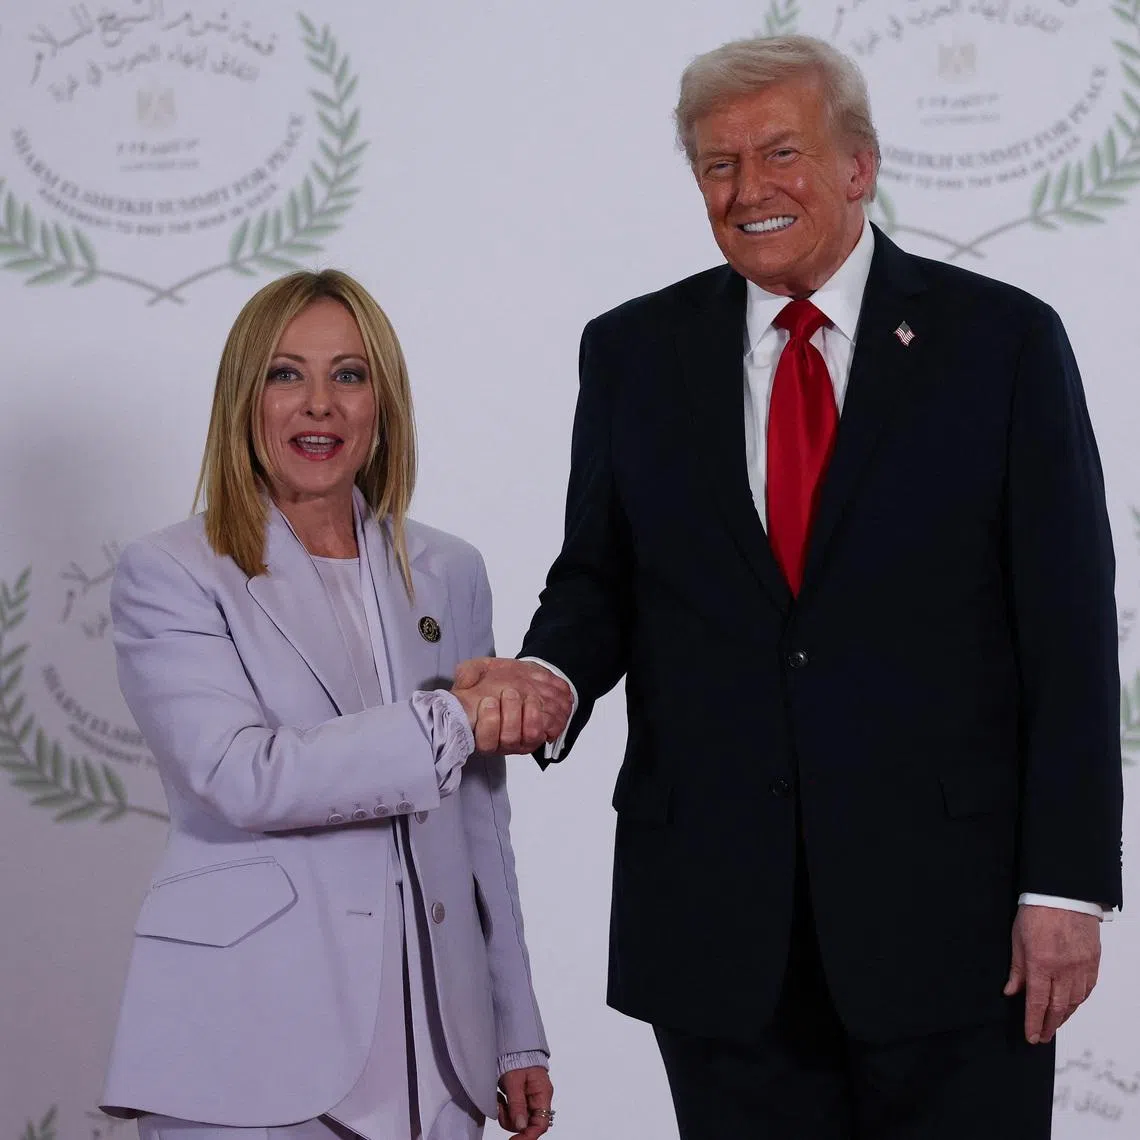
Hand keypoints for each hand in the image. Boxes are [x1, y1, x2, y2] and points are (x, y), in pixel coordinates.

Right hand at [453, 658, 572, 753]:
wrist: (522, 676)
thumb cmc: (497, 678)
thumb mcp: (478, 670)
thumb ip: (467, 674)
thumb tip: (462, 684)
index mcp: (482, 731)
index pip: (484, 742)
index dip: (488, 724)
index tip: (489, 701)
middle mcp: (502, 742)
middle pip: (508, 739)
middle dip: (511, 714)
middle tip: (510, 693)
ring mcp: (523, 741)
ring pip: (530, 736)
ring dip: (531, 714)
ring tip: (529, 697)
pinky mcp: (542, 735)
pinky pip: (549, 731)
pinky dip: (547, 716)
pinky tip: (539, 702)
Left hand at [497, 1065, 554, 1137]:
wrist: (513, 1048)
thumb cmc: (518, 1058)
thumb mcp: (514, 1081)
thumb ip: (517, 1103)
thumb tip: (521, 1126)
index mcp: (542, 1095)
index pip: (541, 1124)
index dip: (528, 1136)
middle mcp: (538, 1100)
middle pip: (528, 1124)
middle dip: (512, 1121)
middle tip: (501, 1108)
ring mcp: (530, 1100)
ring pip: (519, 1121)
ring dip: (507, 1115)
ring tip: (500, 1100)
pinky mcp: (522, 1099)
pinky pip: (515, 1113)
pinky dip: (506, 1110)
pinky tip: (501, 1099)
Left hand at [1004, 904, 1100, 1043]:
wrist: (1063, 895)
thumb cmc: (1037, 913)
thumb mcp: (1017, 939)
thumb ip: (1017, 969)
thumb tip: (1011, 991)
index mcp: (1041, 963)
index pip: (1037, 1002)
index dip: (1033, 1022)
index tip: (1031, 1036)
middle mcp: (1063, 969)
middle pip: (1058, 1007)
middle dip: (1049, 1025)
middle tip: (1042, 1037)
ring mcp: (1081, 967)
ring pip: (1075, 1001)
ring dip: (1064, 1016)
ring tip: (1054, 1024)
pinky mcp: (1093, 962)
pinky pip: (1087, 989)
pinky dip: (1079, 1001)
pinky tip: (1072, 1005)